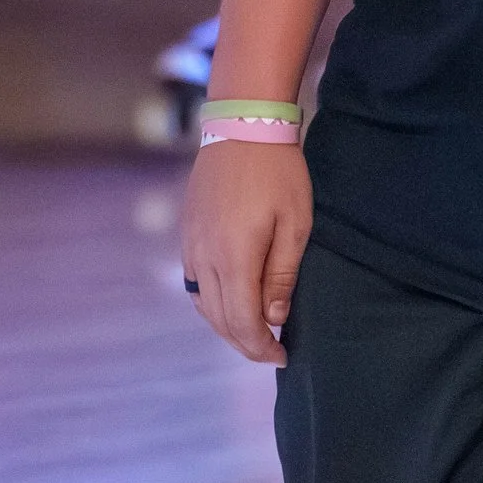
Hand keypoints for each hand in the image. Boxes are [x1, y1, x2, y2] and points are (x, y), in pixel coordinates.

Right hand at [183, 139, 310, 359]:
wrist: (242, 126)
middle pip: (219, 319)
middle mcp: (204, 257)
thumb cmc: (278, 173)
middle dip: (245, 343)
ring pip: (202, 305)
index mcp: (234, 258)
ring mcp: (191, 245)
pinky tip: (231, 303)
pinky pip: (194, 283)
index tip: (282, 356)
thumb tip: (274, 317)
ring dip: (227, 326)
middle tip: (271, 353)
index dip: (261, 347)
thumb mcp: (295, 224)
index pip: (243, 321)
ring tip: (254, 333)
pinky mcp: (187, 234)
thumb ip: (282, 275)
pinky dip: (212, 303)